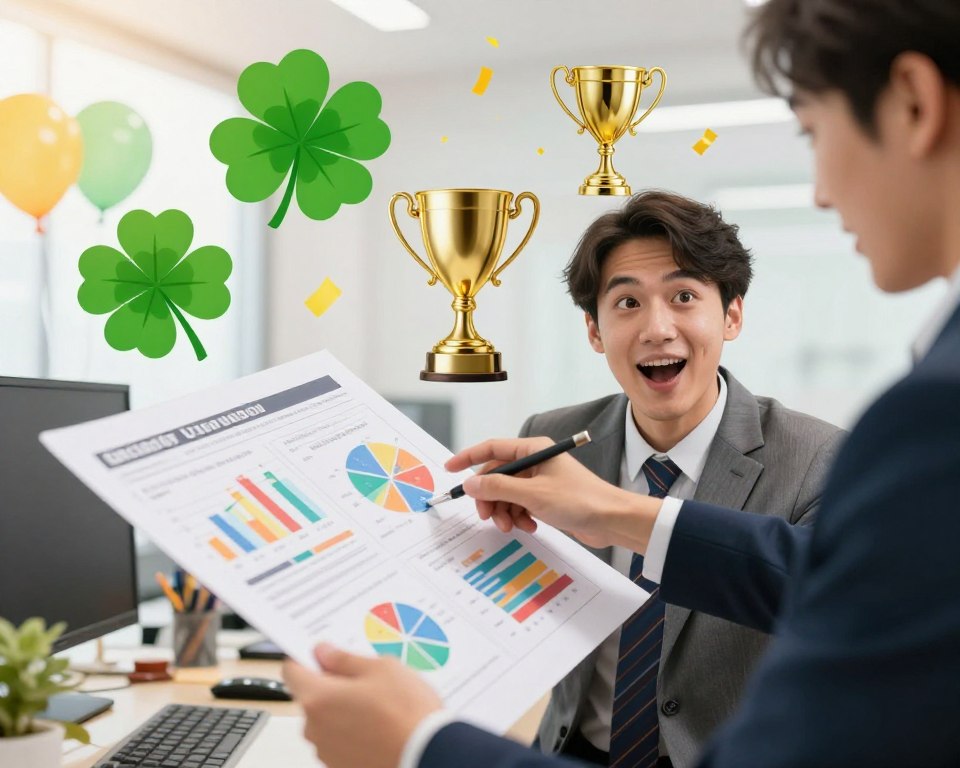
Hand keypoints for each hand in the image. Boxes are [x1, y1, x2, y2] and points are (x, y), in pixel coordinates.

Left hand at [283, 644, 442, 767]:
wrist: (428, 755)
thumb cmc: (406, 714)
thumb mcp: (381, 669)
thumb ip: (345, 659)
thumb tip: (325, 653)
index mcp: (318, 698)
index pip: (292, 670)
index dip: (305, 657)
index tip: (320, 653)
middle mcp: (315, 728)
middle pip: (312, 696)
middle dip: (332, 684)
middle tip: (365, 677)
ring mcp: (327, 751)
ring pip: (327, 719)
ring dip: (344, 709)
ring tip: (380, 704)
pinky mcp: (341, 766)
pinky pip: (340, 740)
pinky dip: (354, 731)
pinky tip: (381, 725)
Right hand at [445, 437, 657, 550]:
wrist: (611, 520)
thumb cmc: (579, 499)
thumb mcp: (533, 494)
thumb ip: (498, 488)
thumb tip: (471, 484)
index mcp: (534, 449)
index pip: (492, 448)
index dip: (468, 458)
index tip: (450, 469)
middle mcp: (535, 461)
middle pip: (497, 475)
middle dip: (489, 497)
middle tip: (487, 516)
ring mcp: (540, 481)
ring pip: (506, 494)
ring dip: (504, 511)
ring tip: (512, 526)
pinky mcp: (546, 498)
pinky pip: (520, 505)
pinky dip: (519, 516)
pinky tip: (529, 526)